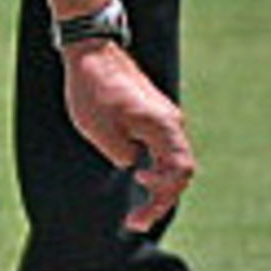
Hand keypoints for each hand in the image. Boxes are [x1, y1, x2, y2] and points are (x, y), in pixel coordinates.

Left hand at [61, 44, 195, 231]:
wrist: (90, 49)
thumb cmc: (93, 88)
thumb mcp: (101, 132)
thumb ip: (124, 157)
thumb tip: (135, 165)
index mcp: (163, 125)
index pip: (179, 173)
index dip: (163, 199)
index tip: (138, 216)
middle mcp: (170, 121)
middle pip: (180, 170)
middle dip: (161, 199)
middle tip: (136, 221)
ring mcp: (163, 115)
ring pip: (172, 160)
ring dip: (158, 184)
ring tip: (136, 208)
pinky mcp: (152, 112)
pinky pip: (162, 147)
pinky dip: (155, 167)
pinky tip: (138, 175)